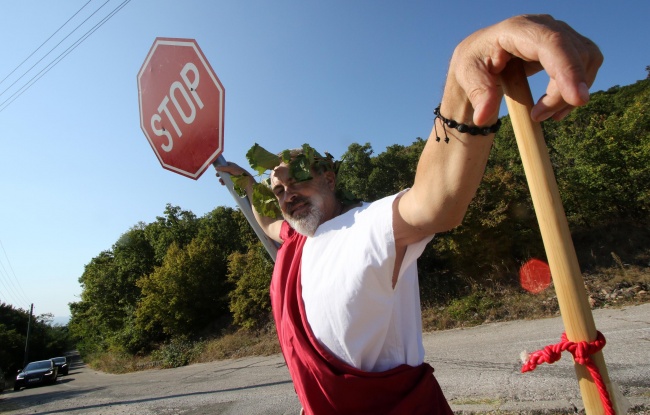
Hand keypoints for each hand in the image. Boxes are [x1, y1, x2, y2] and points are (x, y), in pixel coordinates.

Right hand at [214, 162, 253, 186]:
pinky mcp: (233, 181)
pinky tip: (223, 184)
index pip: (225, 164)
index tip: (216, 169)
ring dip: (222, 179)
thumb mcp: (231, 169)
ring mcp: (232, 176)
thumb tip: (216, 168)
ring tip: (221, 181)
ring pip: (225, 177)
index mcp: (232, 166)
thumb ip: (223, 168)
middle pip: (224, 171)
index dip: (221, 166)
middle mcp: (232, 170)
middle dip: (220, 174)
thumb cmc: (239, 173)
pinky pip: (227, 181)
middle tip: (217, 176)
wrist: (247, 181)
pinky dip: (224, 182)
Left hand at [447, 14, 602, 123]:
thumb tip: (482, 117)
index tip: (578, 100)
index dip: (568, 70)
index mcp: (517, 30)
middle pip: (574, 55)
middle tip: (537, 117)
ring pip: (586, 61)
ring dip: (569, 95)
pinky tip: (554, 108)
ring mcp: (560, 33)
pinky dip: (574, 91)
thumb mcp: (468, 77)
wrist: (483, 56)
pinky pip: (586, 67)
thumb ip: (478, 94)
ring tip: (541, 114)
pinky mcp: (569, 45)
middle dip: (563, 93)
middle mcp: (544, 26)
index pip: (552, 44)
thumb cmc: (475, 63)